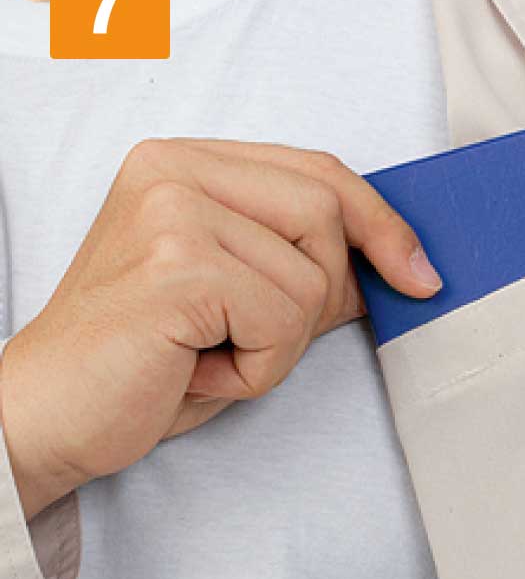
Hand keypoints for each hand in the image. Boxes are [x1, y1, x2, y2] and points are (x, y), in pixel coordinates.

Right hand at [0, 138, 442, 519]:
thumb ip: (309, 267)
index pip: (320, 171)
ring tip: (214, 355)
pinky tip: (200, 370)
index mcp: (186, 163)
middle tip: (261, 340)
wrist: (51, 416)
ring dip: (282, 342)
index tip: (419, 274)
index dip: (382, 223)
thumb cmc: (150, 361)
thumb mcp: (245, 303)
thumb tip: (398, 264)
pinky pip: (282, 317)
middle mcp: (173, 169)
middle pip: (326, 210)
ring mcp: (170, 210)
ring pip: (311, 274)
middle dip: (324, 293)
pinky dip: (260, 366)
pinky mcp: (174, 264)